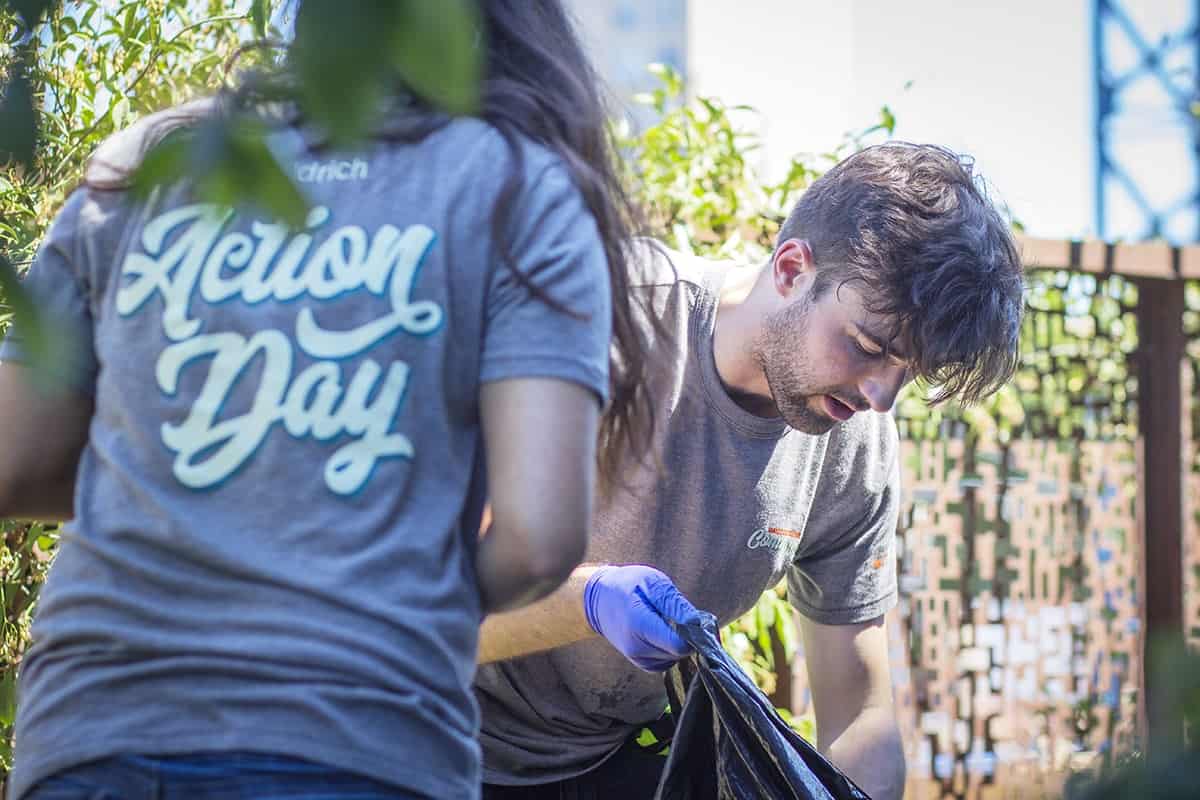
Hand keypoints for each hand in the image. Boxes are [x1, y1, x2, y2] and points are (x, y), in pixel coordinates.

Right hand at [582, 565, 698, 670]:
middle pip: (678, 652)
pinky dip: (670, 650)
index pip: (678, 645)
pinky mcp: (639, 662)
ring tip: (667, 621)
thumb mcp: (653, 583)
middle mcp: (636, 647)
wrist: (598, 599)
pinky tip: (662, 632)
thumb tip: (698, 623)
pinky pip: (665, 662)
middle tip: (681, 615)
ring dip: (678, 643)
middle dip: (687, 637)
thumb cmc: (627, 585)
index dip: (694, 634)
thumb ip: (675, 604)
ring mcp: (636, 657)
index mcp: (639, 625)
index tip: (696, 620)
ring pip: (674, 659)